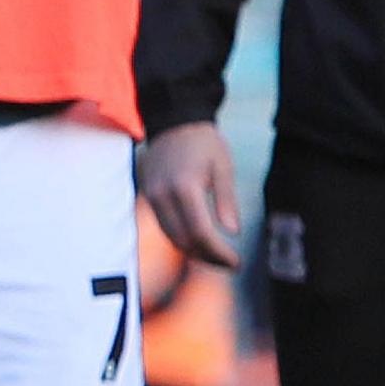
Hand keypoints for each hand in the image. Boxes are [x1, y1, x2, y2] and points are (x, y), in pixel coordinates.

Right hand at [139, 120, 244, 265]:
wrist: (174, 121)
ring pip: (171, 236)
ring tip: (217, 257)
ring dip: (194, 251)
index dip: (219, 253)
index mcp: (185, 187)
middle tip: (230, 264)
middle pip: (184, 240)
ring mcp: (151, 195)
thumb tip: (232, 232)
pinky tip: (200, 241)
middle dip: (208, 257)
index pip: (201, 232)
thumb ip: (227, 201)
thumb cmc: (204, 143)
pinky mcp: (148, 195)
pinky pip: (164, 225)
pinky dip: (182, 238)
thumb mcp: (223, 168)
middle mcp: (163, 194)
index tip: (237, 262)